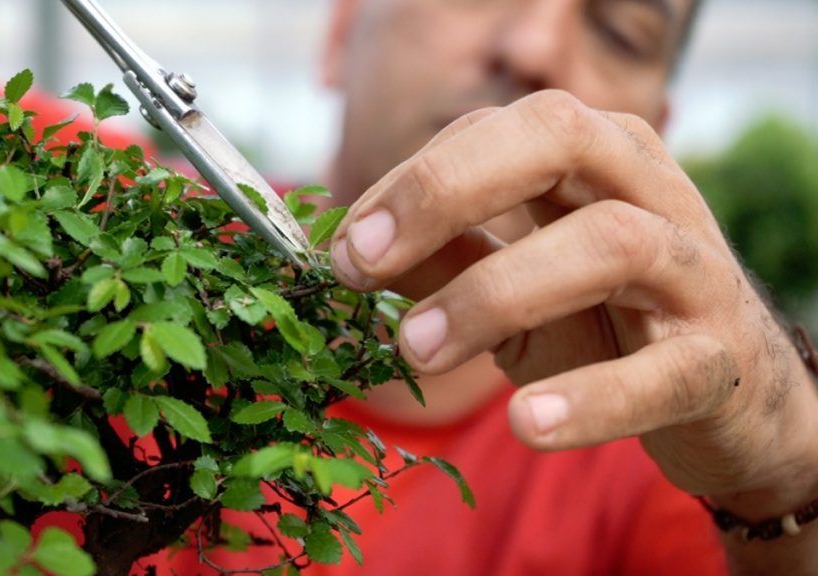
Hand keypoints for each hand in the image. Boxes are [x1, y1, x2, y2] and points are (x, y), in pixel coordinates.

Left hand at [330, 90, 817, 511]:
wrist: (729, 392)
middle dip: (445, 189)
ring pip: (609, 243)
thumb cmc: (605, 322)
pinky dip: (592, 397)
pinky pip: (664, 371)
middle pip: (557, 139)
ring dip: (495, 294)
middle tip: (359, 261)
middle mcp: (648, 189)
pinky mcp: (721, 361)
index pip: (495, 129)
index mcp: (593, 156)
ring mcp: (692, 271)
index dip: (412, 179)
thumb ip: (444, 259)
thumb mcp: (514, 284)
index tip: (342, 245)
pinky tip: (525, 422)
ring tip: (415, 349)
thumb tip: (348, 251)